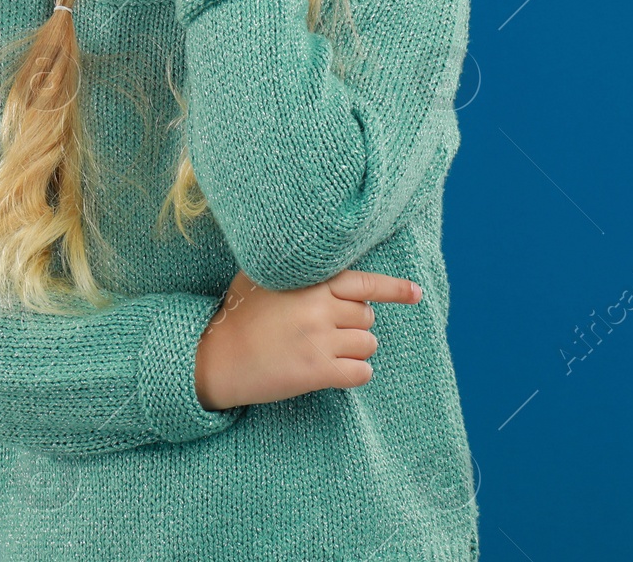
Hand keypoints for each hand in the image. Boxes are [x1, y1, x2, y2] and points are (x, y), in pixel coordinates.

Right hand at [193, 268, 422, 410]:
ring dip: (355, 349)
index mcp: (310, 283)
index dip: (394, 289)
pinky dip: (354, 373)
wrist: (216, 357)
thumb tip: (321, 259)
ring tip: (327, 350)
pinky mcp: (317, 372)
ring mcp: (320, 341)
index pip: (363, 283)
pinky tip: (334, 370)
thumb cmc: (239, 314)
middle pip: (367, 317)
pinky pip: (360, 373)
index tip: (416, 294)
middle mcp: (319, 309)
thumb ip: (296, 269)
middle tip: (327, 329)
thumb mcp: (263, 277)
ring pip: (368, 345)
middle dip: (354, 324)